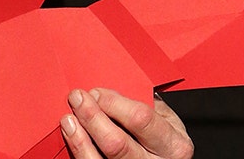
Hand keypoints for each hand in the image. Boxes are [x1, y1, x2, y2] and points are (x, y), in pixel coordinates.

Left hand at [60, 87, 193, 158]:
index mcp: (174, 144)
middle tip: (77, 99)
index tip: (96, 93)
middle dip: (92, 117)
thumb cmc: (164, 138)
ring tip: (69, 119)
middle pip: (116, 143)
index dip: (112, 103)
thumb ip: (141, 103)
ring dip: (80, 137)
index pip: (139, 119)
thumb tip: (103, 94)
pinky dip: (79, 150)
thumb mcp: (165, 119)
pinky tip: (73, 136)